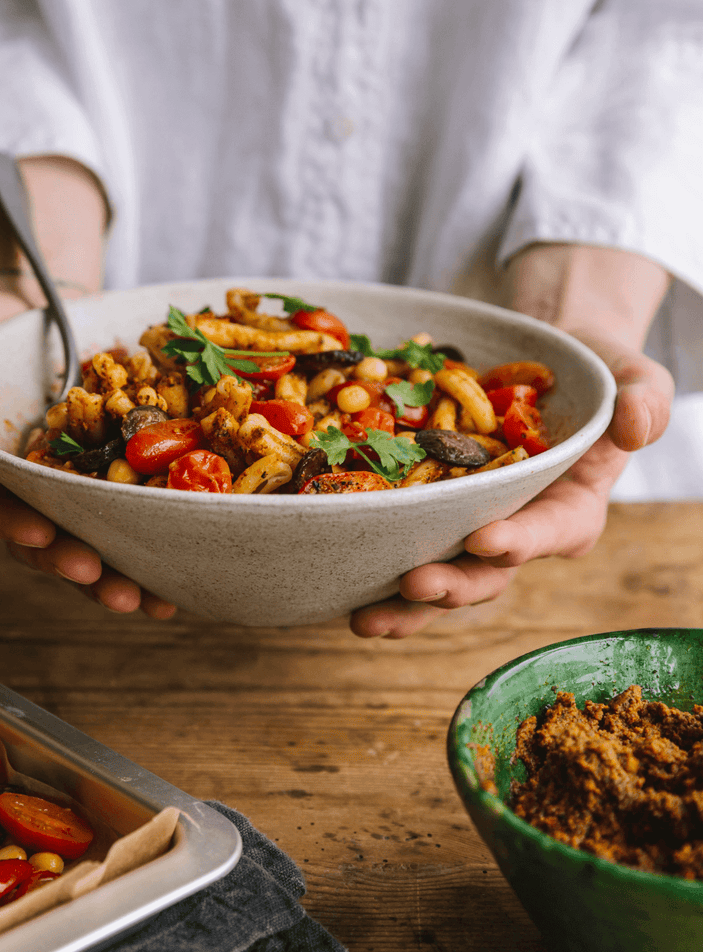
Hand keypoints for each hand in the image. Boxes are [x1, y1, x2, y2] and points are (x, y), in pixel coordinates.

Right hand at [0, 158, 176, 620]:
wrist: (25, 314)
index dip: (8, 521)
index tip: (42, 532)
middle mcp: (9, 492)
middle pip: (36, 539)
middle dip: (71, 564)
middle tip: (109, 583)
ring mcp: (54, 491)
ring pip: (82, 541)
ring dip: (115, 577)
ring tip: (152, 599)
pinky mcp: (95, 481)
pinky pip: (118, 516)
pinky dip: (146, 543)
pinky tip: (176, 574)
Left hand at [349, 244, 673, 638]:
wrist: (545, 362)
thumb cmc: (595, 373)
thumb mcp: (633, 375)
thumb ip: (642, 399)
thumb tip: (636, 424)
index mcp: (569, 510)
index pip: (548, 534)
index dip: (518, 542)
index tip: (484, 541)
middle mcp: (517, 530)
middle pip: (485, 573)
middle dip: (449, 586)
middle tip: (411, 585)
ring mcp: (469, 524)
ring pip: (439, 574)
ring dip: (402, 602)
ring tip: (362, 617)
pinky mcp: (432, 510)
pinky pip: (403, 538)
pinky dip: (372, 559)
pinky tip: (337, 574)